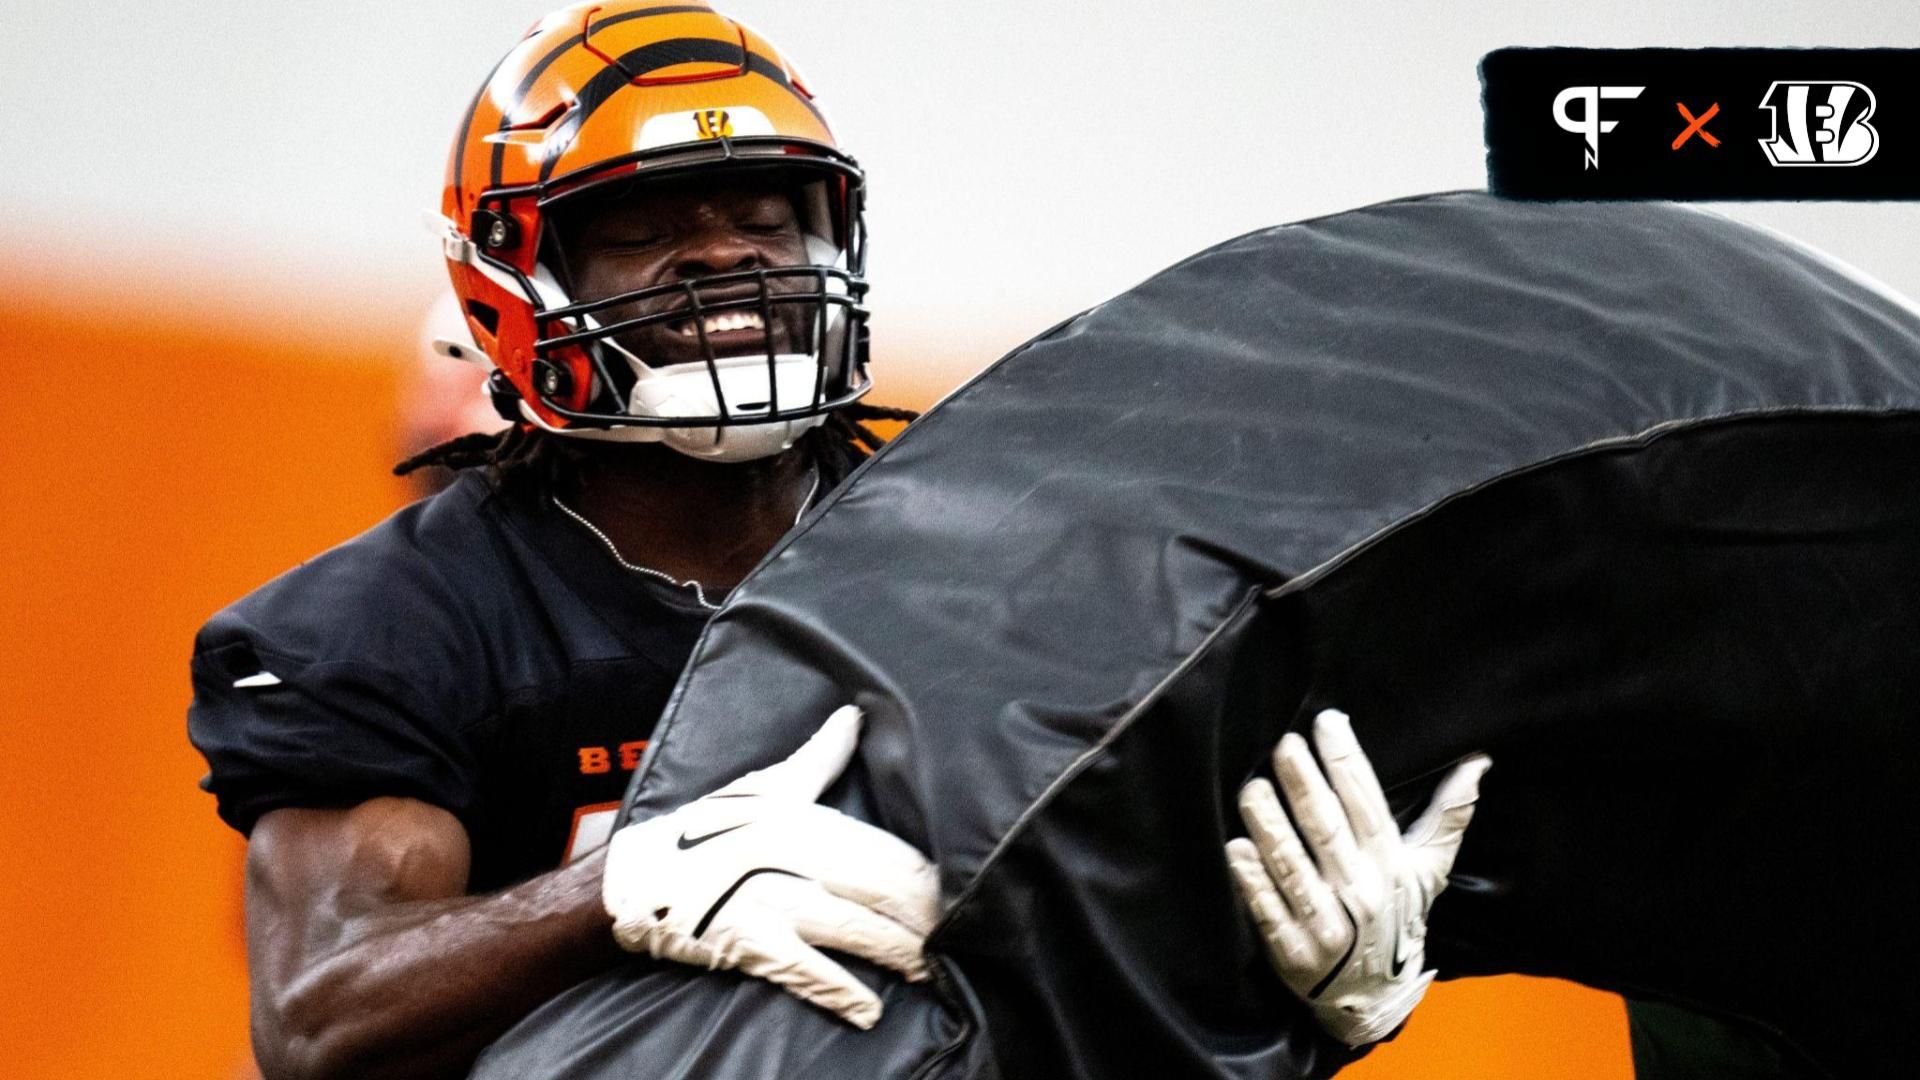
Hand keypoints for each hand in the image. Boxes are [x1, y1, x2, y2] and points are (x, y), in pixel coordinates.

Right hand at [602, 705, 938, 1028]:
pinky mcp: (753, 943)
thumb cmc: (703, 830)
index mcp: (806, 820)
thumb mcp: (764, 786)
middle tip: (959, 936)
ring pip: (858, 929)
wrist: (634, 877)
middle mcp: (797, 858)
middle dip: (925, 916)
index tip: (959, 891)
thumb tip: (855, 717)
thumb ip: (817, 758)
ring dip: (901, 954)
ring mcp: (776, 902)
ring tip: (931, 971)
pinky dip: (843, 992)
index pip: (885, 849)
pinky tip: (870, 1010)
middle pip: (882, 888)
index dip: (925, 875)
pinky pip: (809, 971)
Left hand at [1225, 708, 1489, 1046]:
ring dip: (1271, 827)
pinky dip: (1253, 880)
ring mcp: (1326, 924)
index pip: (1366, 805)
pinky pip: (1269, 910)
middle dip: (1305, 786)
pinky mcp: (1293, 950)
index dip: (1347, 763)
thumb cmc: (1399, 917)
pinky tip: (1236, 848)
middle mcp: (1359, 893)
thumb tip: (1479, 762)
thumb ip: (1449, 815)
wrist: (1375, 997)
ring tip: (1251, 788)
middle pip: (1327, 831)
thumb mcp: (1429, 870)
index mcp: (1389, 866)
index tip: (1328, 723)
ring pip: (1294, 868)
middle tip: (1283, 745)